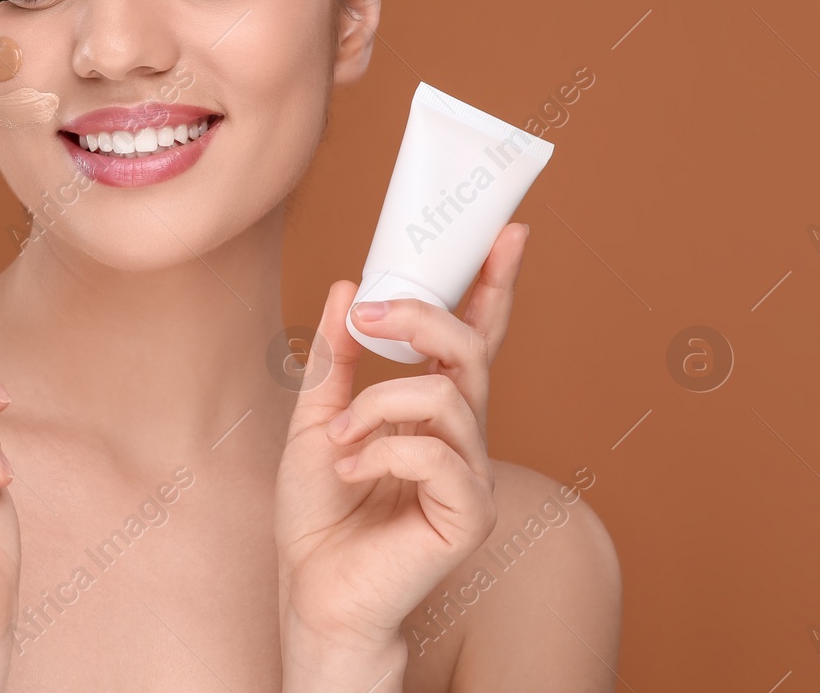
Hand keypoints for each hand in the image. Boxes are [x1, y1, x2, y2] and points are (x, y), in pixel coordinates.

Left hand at [274, 223, 529, 682]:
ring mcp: (473, 475)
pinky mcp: (470, 514)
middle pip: (470, 351)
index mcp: (433, 410)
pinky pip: (436, 454)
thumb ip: (336, 358)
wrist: (312, 588)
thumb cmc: (320, 513)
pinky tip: (354, 474)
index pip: (473, 337)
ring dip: (376, 407)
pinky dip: (382, 453)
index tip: (508, 232)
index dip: (493, 285)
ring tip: (342, 441)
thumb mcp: (315, 417)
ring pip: (442, 398)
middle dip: (424, 318)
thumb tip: (346, 288)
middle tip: (374, 311)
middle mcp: (463, 436)